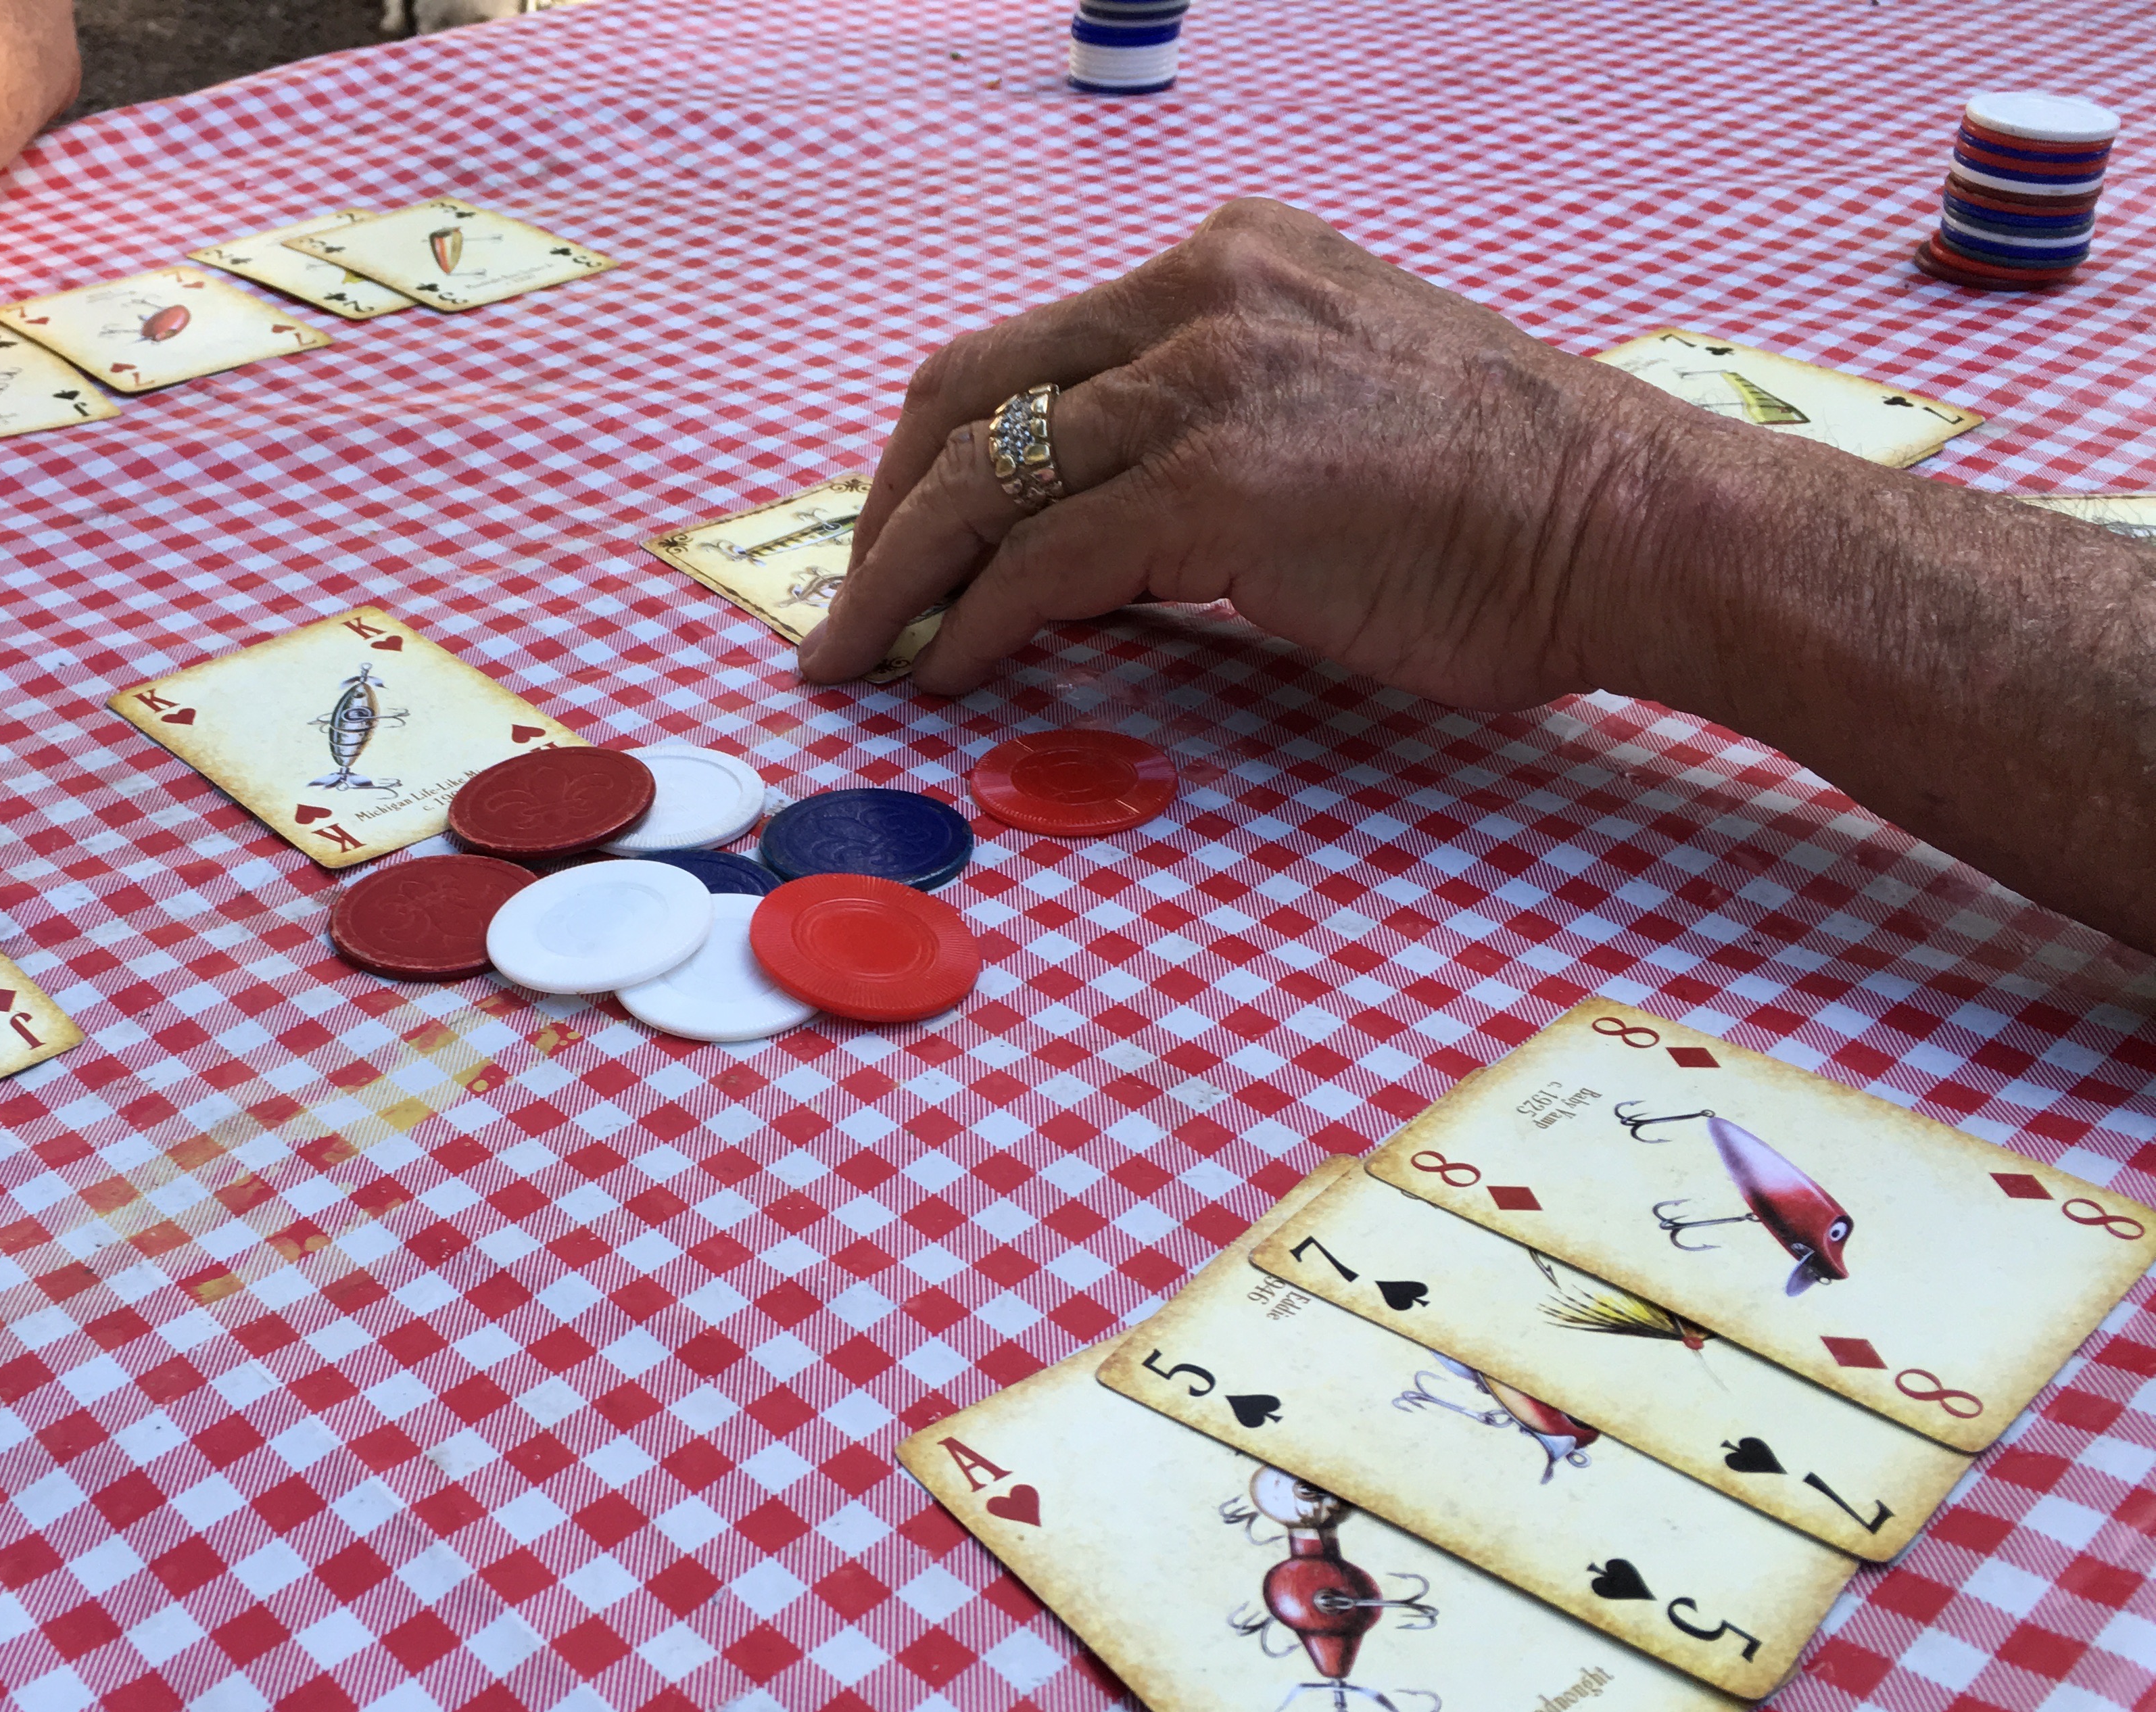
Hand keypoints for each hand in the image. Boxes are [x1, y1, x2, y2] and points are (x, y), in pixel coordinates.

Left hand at [798, 198, 1702, 709]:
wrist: (1634, 525)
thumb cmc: (1507, 504)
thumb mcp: (1331, 414)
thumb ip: (1204, 440)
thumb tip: (1082, 539)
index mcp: (1228, 263)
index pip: (1027, 352)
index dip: (936, 455)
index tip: (898, 538)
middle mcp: (1203, 292)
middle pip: (969, 393)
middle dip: (886, 512)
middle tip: (851, 611)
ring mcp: (1208, 380)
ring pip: (984, 476)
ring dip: (898, 581)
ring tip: (861, 660)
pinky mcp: (1217, 483)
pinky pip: (1041, 561)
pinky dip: (973, 626)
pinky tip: (946, 674)